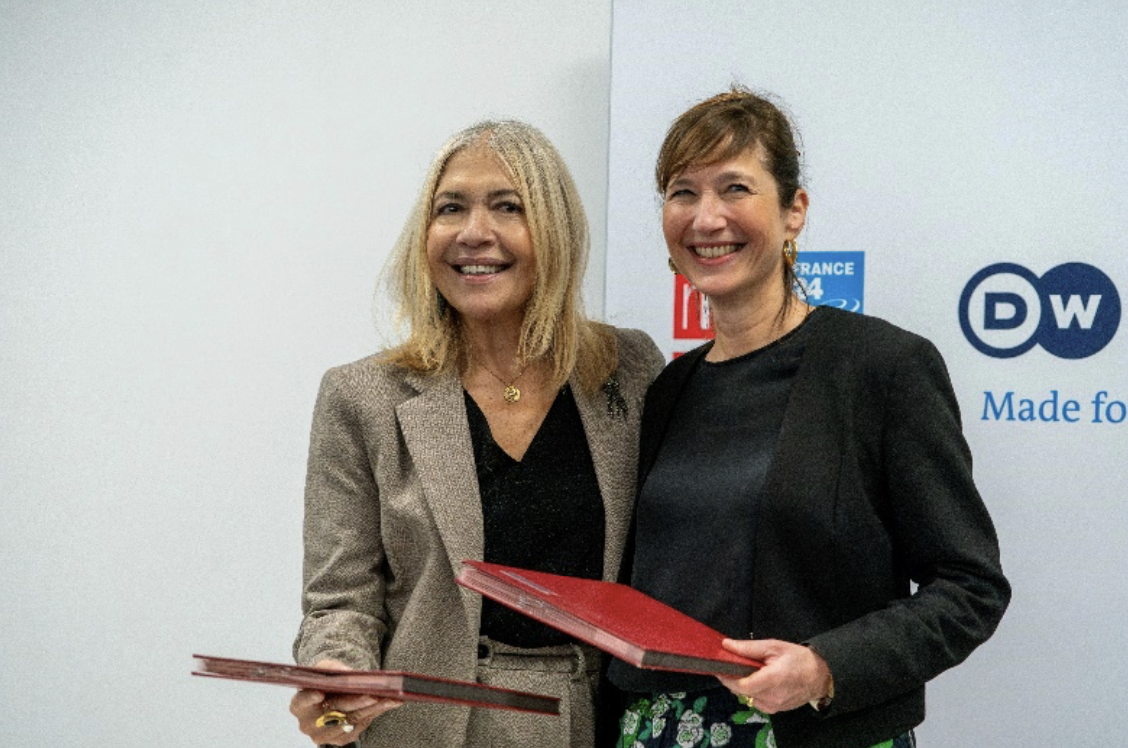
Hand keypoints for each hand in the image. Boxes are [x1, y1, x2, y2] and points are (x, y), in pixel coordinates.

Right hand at [289, 659, 401, 744]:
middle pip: (333, 713)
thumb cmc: (327, 679)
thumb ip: (333, 668)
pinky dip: (376, 713)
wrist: (333, 693)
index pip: (301, 702)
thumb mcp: (326, 667)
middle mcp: (308, 724)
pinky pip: (361, 725)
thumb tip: (348, 674)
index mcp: (299, 704)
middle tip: (371, 694)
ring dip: (372, 709)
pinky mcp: (342, 739)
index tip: (320, 694)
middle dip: (354, 703)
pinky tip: (389, 703)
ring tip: (389, 697)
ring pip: (351, 720)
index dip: (310, 699)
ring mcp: (324, 734)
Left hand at [716, 639, 832, 713]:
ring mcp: (774, 706)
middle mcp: (772, 697)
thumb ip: (749, 648)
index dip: (727, 678)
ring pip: (747, 697)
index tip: (718, 667)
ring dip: (742, 686)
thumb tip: (726, 645)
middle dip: (732, 680)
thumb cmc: (797, 658)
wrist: (819, 676)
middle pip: (741, 692)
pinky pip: (756, 701)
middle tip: (729, 666)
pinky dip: (752, 692)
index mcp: (772, 680)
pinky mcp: (775, 710)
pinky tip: (757, 681)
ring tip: (747, 672)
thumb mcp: (773, 646)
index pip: (741, 685)